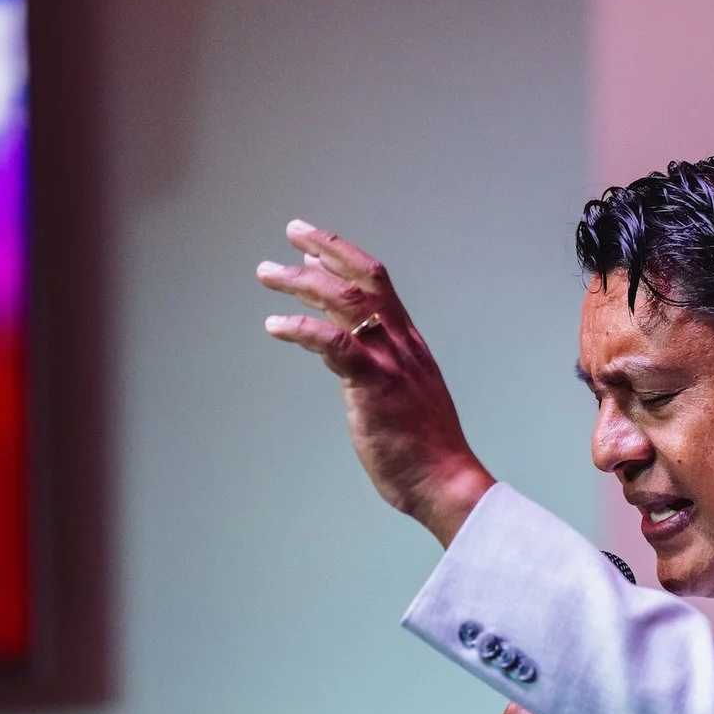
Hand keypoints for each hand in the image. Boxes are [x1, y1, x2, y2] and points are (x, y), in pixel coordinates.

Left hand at [259, 219, 493, 545]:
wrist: (445, 481)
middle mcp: (401, 343)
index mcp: (409, 343)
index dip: (344, 257)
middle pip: (362, 279)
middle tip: (291, 232)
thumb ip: (380, 367)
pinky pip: (334, 344)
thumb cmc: (423, 448)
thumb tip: (347, 351)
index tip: (313, 245)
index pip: (378, 283)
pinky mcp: (374, 385)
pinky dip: (301, 328)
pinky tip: (275, 324)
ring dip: (302, 282)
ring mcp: (389, 362)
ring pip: (345, 302)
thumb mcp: (405, 394)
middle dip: (325, 249)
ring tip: (268, 272)